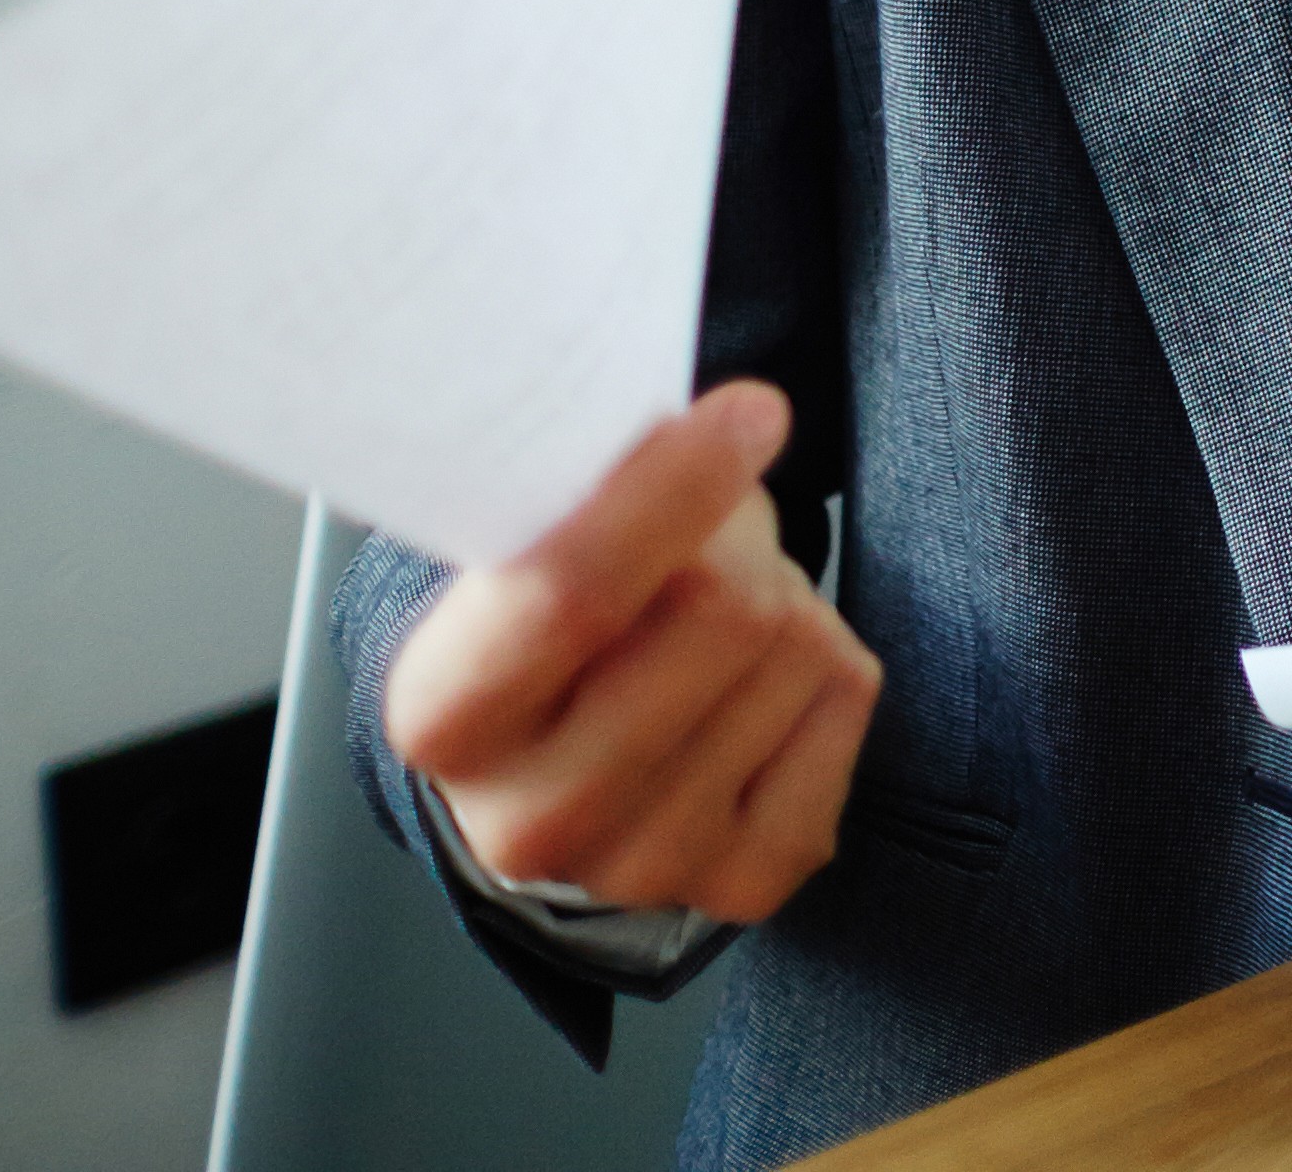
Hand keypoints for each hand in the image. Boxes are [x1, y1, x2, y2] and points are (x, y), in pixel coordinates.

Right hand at [387, 380, 876, 922]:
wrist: (557, 756)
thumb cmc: (554, 616)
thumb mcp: (529, 536)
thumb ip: (587, 489)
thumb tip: (706, 434)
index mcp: (445, 719)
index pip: (570, 595)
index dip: (673, 489)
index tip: (750, 411)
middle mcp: (529, 821)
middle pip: (724, 612)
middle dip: (736, 537)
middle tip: (707, 534)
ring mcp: (640, 865)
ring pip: (798, 647)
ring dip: (781, 598)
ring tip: (714, 618)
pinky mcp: (744, 879)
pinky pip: (847, 700)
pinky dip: (826, 663)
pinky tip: (758, 681)